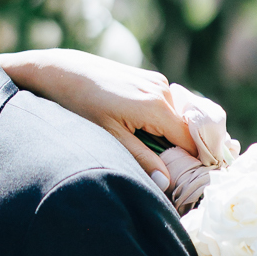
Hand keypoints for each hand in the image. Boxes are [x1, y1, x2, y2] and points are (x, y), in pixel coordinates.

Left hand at [0, 48, 227, 194]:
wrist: (63, 72)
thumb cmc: (82, 106)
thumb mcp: (110, 137)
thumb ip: (141, 158)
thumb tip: (166, 183)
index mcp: (156, 106)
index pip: (191, 140)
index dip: (192, 161)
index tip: (189, 181)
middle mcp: (163, 90)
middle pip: (187, 129)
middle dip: (181, 151)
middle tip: (166, 171)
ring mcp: (157, 82)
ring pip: (177, 118)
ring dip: (169, 136)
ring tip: (149, 151)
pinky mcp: (150, 79)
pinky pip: (166, 106)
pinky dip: (160, 122)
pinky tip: (141, 131)